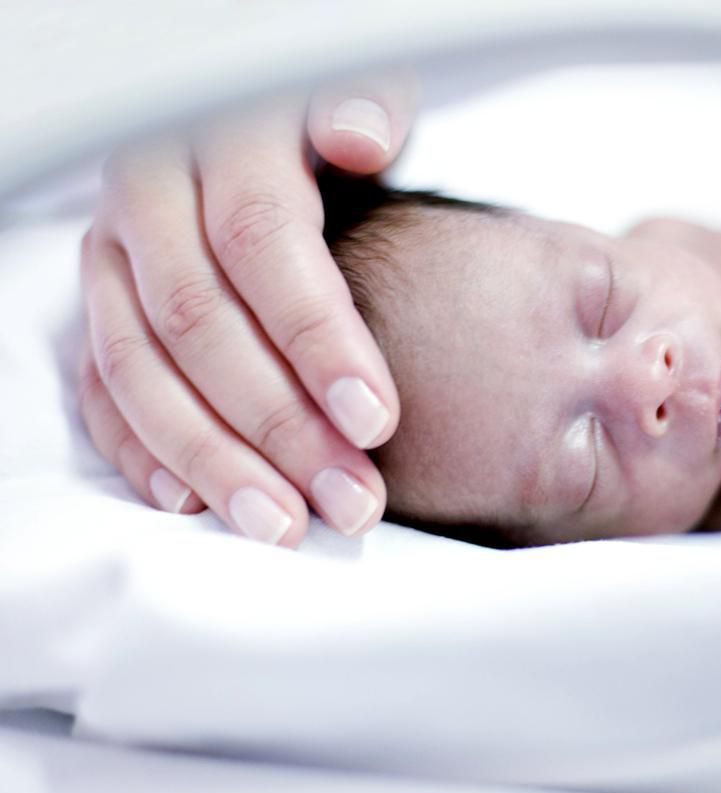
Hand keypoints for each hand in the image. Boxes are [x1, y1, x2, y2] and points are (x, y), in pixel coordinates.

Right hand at [78, 69, 419, 545]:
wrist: (260, 125)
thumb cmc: (327, 121)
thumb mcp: (359, 93)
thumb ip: (364, 108)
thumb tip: (356, 136)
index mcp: (216, 139)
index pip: (261, 242)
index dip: (318, 337)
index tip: (378, 419)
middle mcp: (147, 198)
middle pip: (199, 324)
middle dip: (279, 425)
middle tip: (351, 501)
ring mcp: (112, 258)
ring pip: (140, 369)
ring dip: (214, 459)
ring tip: (284, 526)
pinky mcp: (99, 307)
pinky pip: (101, 388)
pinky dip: (142, 450)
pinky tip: (194, 501)